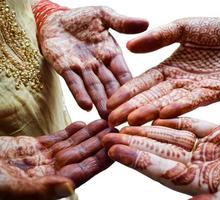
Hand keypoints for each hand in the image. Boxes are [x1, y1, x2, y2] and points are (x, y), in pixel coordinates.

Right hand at [0, 120, 114, 199]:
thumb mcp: (10, 187)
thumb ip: (40, 189)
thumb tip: (70, 189)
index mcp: (48, 187)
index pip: (82, 172)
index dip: (100, 160)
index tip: (116, 147)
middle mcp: (49, 174)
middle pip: (81, 156)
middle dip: (100, 142)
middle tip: (117, 128)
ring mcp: (41, 160)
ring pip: (72, 145)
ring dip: (89, 134)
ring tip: (106, 121)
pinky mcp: (32, 148)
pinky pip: (57, 139)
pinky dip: (70, 131)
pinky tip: (84, 122)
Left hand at [39, 6, 148, 117]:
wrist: (55, 19)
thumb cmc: (82, 18)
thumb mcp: (104, 15)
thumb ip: (123, 23)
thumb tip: (146, 23)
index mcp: (112, 55)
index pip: (124, 73)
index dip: (131, 86)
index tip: (140, 100)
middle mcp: (100, 65)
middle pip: (110, 86)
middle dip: (117, 101)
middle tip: (124, 117)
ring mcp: (83, 69)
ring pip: (93, 88)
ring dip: (100, 102)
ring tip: (107, 117)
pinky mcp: (65, 68)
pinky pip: (73, 82)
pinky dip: (79, 93)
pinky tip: (86, 106)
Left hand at [103, 117, 219, 199]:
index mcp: (201, 184)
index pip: (160, 170)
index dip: (136, 160)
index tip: (113, 148)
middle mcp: (197, 167)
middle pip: (158, 153)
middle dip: (132, 143)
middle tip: (106, 133)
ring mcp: (205, 150)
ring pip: (168, 137)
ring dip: (146, 129)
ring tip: (123, 121)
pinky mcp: (215, 134)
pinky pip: (188, 124)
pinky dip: (170, 119)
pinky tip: (152, 113)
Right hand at [107, 17, 219, 125]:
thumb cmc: (211, 30)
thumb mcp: (180, 28)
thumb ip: (157, 38)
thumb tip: (129, 45)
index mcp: (167, 69)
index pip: (142, 83)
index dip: (126, 93)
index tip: (110, 103)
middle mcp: (177, 83)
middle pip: (150, 97)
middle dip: (131, 109)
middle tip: (113, 120)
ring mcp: (193, 90)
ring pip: (167, 102)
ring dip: (150, 112)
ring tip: (132, 121)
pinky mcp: (212, 93)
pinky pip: (192, 101)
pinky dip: (178, 107)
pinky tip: (163, 113)